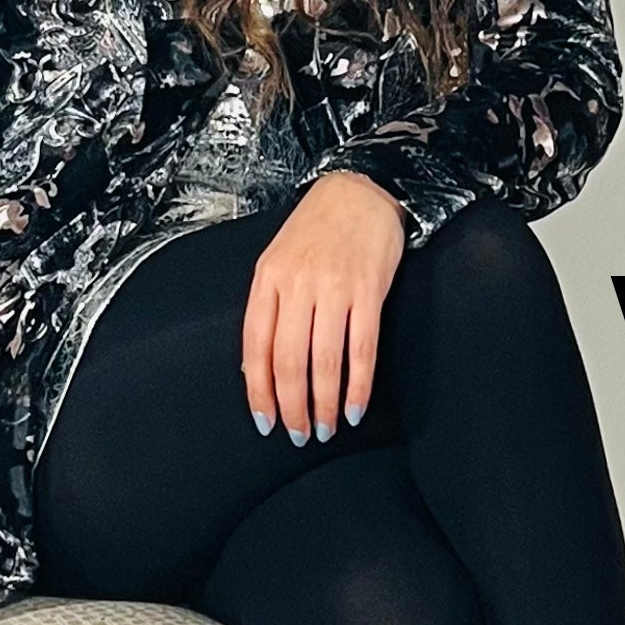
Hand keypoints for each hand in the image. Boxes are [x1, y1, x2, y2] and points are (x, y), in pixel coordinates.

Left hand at [241, 170, 405, 440]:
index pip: (256, 347)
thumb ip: (269, 309)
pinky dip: (358, 385)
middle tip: (298, 435)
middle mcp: (297, 284)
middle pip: (288, 360)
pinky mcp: (369, 291)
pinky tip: (354, 407)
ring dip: (324, 403)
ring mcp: (334, 287)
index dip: (259, 392)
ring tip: (324, 428)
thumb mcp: (278, 261)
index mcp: (268, 278)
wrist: (361, 190)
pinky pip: (362, 349)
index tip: (265, 422)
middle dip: (292, 406)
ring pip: (324, 361)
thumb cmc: (317, 230)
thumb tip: (259, 370)